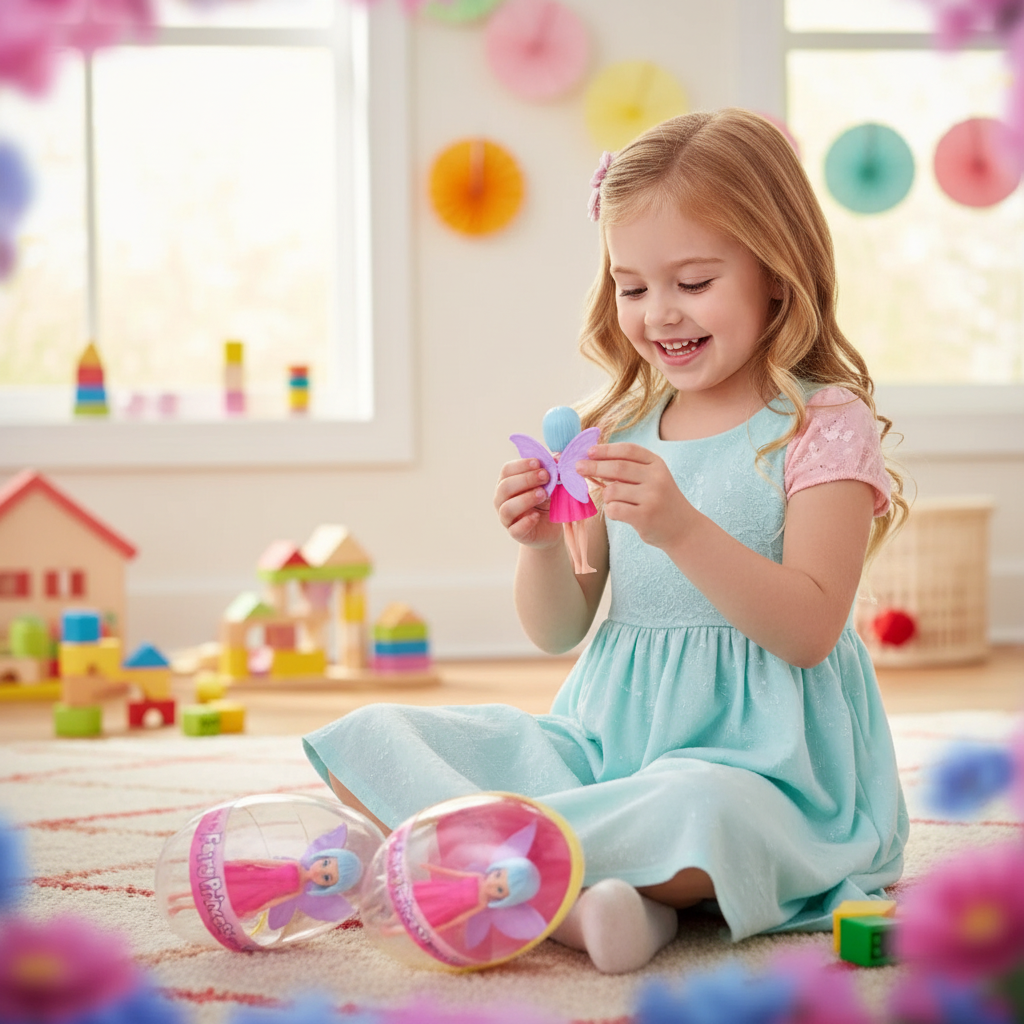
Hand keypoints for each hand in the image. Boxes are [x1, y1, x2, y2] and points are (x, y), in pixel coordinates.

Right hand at [494, 458, 562, 549]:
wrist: (550, 528)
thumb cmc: (546, 501)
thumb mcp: (549, 483)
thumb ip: (551, 470)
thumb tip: (557, 456)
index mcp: (507, 483)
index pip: (507, 470)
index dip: (521, 465)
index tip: (538, 463)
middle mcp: (502, 500)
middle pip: (505, 487)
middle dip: (526, 479)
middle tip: (545, 476)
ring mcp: (507, 518)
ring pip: (507, 508)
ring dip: (525, 499)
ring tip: (543, 494)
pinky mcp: (516, 533)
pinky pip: (515, 529)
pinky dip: (526, 522)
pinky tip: (537, 515)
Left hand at [576, 443, 693, 549]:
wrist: (683, 529)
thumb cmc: (660, 501)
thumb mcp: (652, 479)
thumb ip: (630, 469)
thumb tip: (594, 460)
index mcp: (657, 464)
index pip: (628, 450)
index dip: (606, 449)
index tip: (589, 451)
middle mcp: (657, 478)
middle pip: (617, 467)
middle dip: (594, 466)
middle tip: (577, 467)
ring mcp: (652, 497)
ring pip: (612, 491)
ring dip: (606, 496)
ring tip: (615, 501)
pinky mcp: (644, 516)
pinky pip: (614, 509)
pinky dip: (611, 511)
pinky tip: (620, 513)